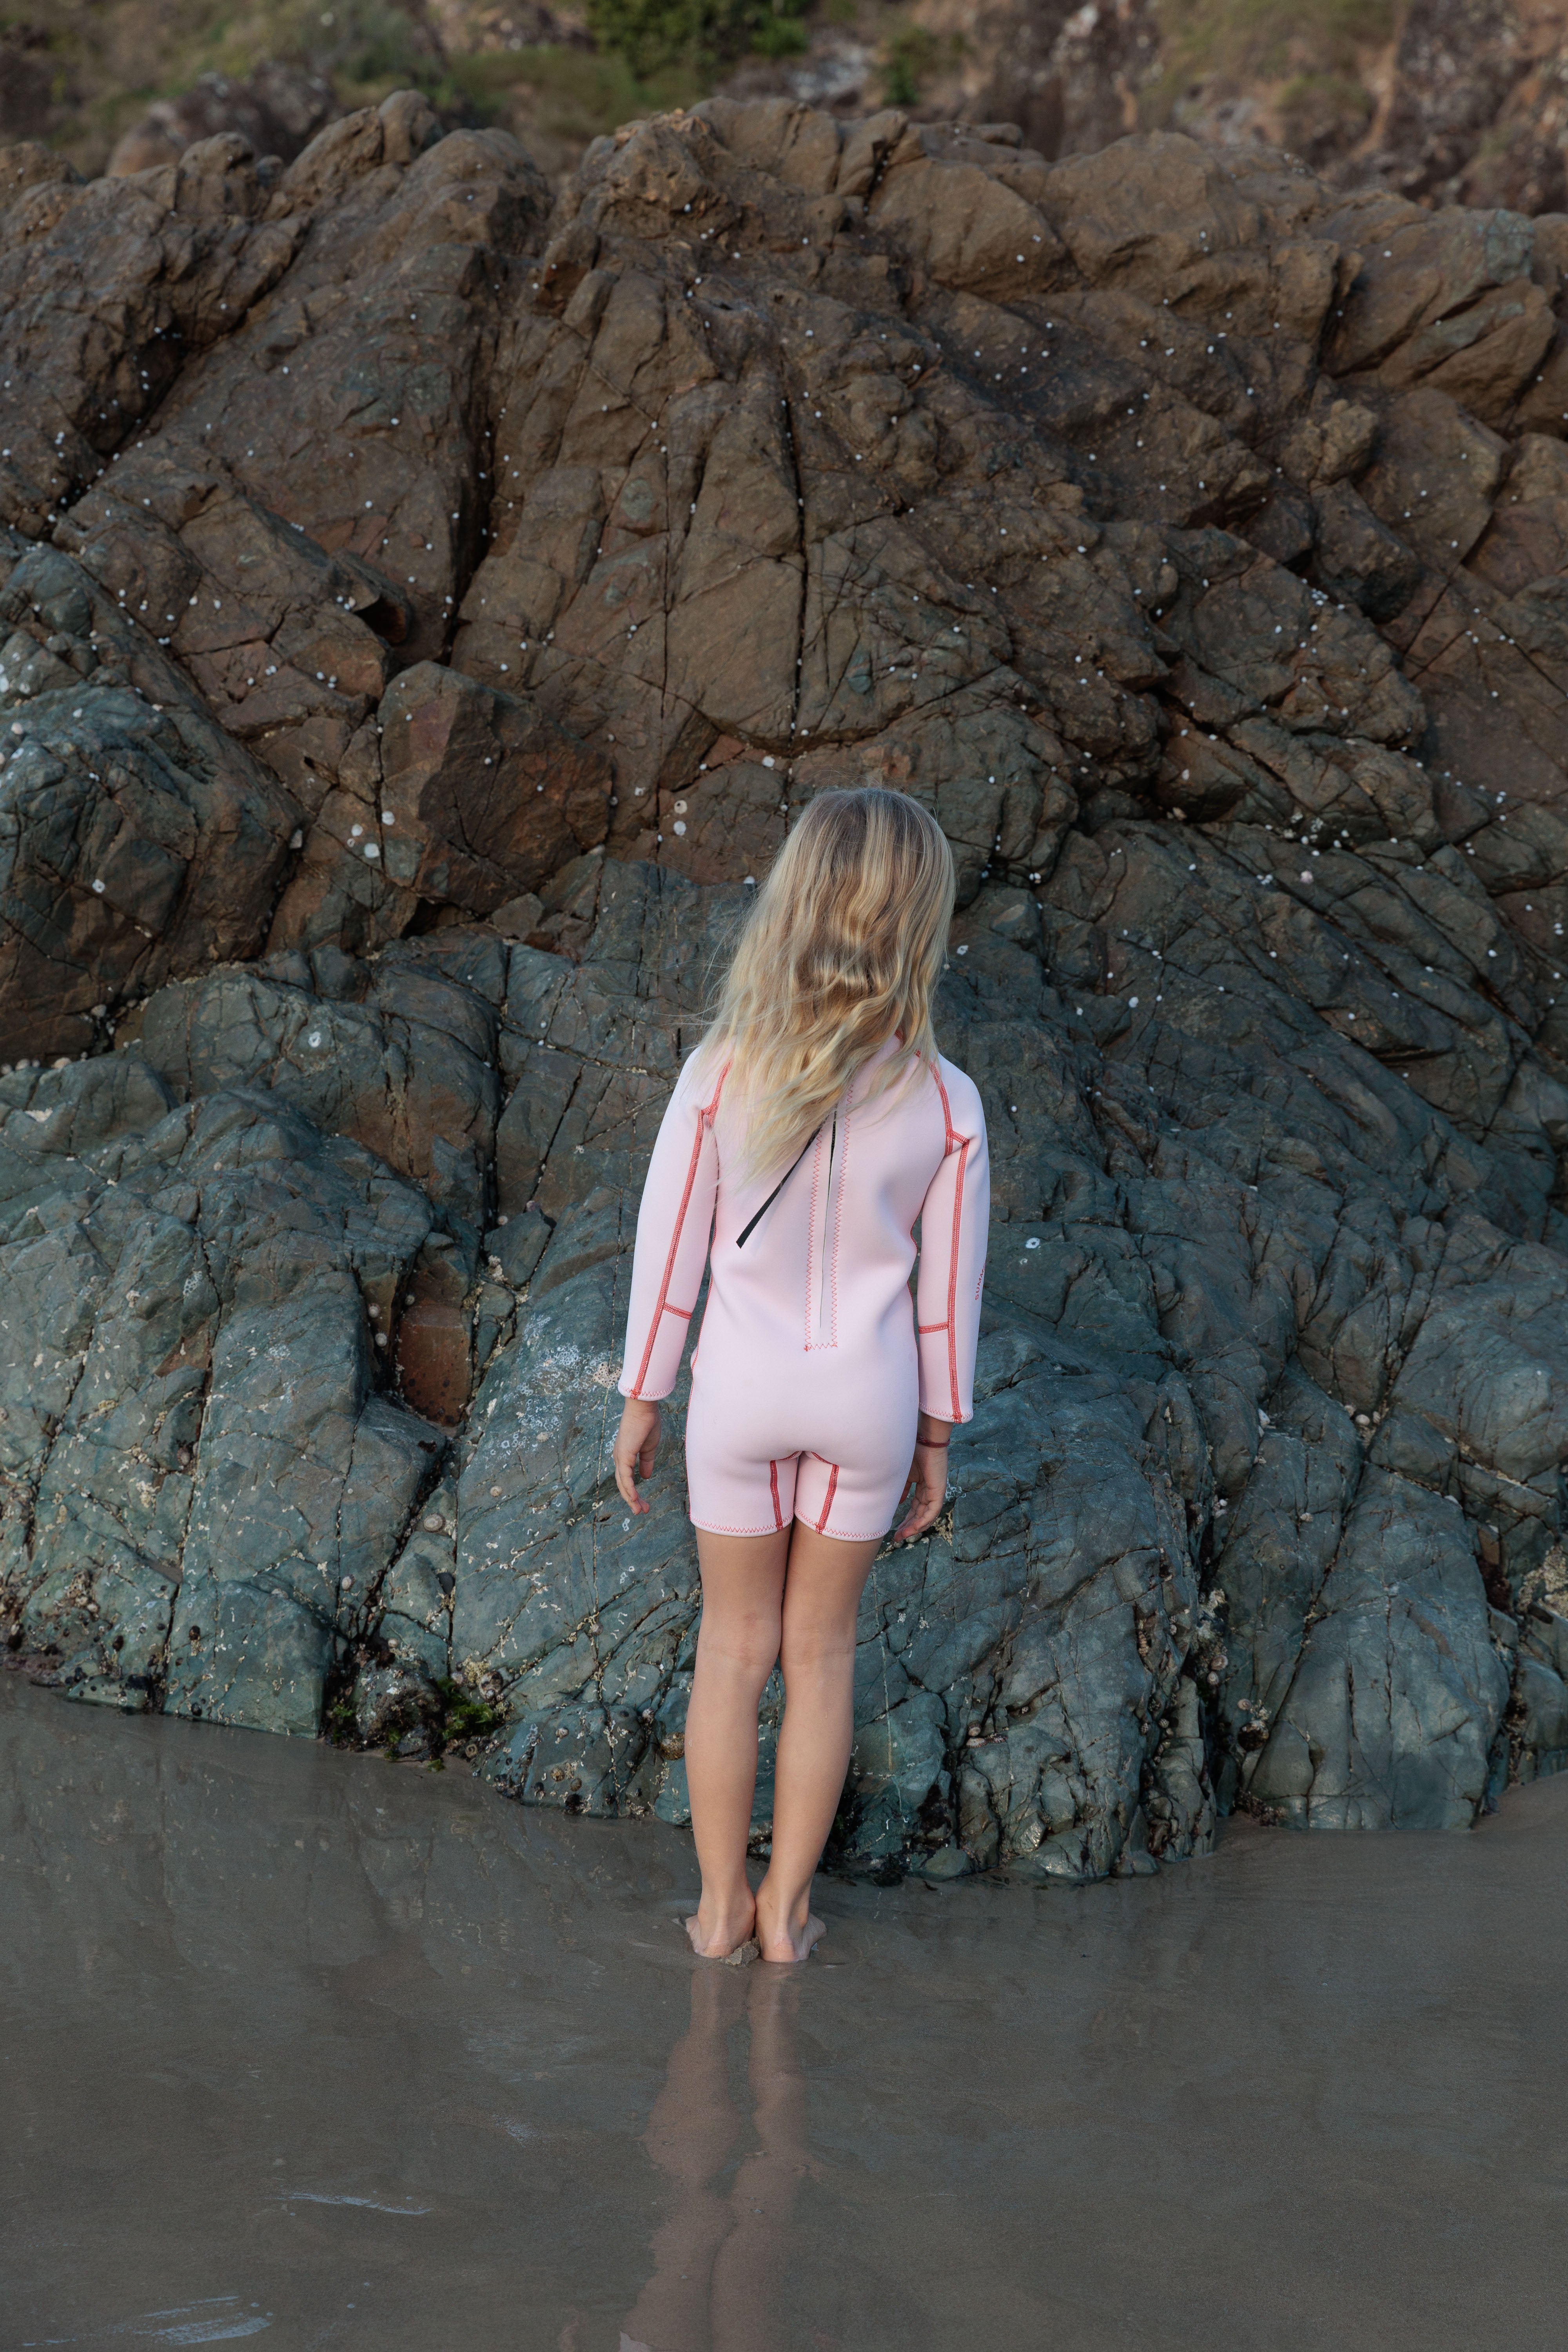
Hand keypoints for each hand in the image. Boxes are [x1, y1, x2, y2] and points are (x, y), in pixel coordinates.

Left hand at [613, 1397, 660, 1513]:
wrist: (644, 1408)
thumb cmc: (647, 1423)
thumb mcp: (649, 1447)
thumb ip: (646, 1462)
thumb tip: (645, 1477)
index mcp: (624, 1456)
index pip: (627, 1479)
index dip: (634, 1492)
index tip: (643, 1503)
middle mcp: (619, 1459)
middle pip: (623, 1485)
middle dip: (633, 1500)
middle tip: (642, 1511)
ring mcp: (620, 1458)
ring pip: (623, 1484)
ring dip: (631, 1499)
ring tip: (640, 1510)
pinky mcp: (623, 1456)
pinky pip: (625, 1478)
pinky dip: (629, 1490)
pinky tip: (634, 1500)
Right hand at [894, 1419, 951, 1542]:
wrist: (924, 1439)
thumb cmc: (912, 1451)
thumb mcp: (903, 1473)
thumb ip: (902, 1488)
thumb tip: (899, 1501)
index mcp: (922, 1485)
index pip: (914, 1507)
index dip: (905, 1519)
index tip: (894, 1528)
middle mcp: (930, 1490)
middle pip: (919, 1514)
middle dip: (907, 1526)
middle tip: (896, 1537)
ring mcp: (935, 1492)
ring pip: (926, 1515)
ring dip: (914, 1527)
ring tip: (901, 1536)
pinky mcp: (939, 1491)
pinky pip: (932, 1511)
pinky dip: (923, 1520)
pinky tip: (913, 1528)